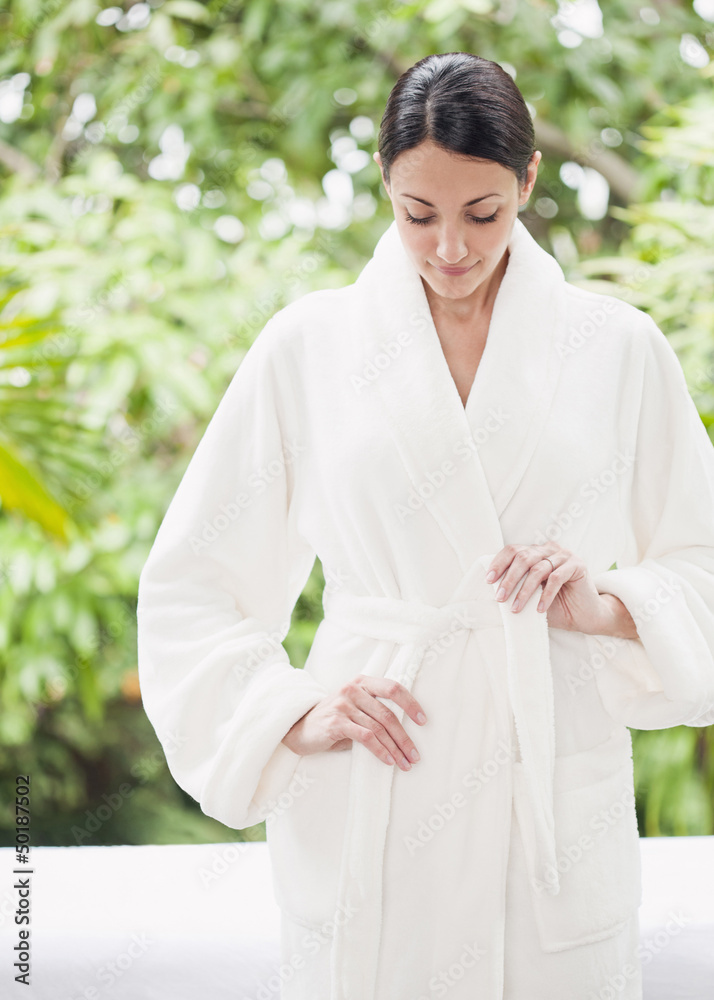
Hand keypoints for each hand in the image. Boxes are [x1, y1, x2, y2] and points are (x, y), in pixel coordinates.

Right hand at [281, 674, 426, 770]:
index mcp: (362, 682)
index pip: (393, 687)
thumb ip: (375, 713)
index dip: (410, 703)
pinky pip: (365, 737)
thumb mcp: (355, 710)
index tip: (423, 721)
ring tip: (405, 763)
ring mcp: (343, 704)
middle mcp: (353, 689)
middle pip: (388, 714)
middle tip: (415, 756)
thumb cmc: (334, 721)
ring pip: (378, 728)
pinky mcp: (336, 722)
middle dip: (405, 737)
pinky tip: (388, 761)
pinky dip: (380, 751)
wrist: (300, 729)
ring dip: (395, 749)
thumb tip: (405, 733)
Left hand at [485, 543, 638, 638]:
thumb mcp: (531, 597)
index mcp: (536, 552)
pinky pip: (556, 577)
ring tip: (516, 608)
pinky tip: (539, 609)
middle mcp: (549, 550)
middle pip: (523, 557)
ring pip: (538, 568)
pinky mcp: (577, 565)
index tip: (489, 580)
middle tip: (499, 598)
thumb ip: (516, 589)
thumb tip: (491, 591)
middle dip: (509, 579)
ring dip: (524, 591)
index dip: (499, 563)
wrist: (585, 617)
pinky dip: (545, 595)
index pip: (513, 550)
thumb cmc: (556, 606)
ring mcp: (564, 555)